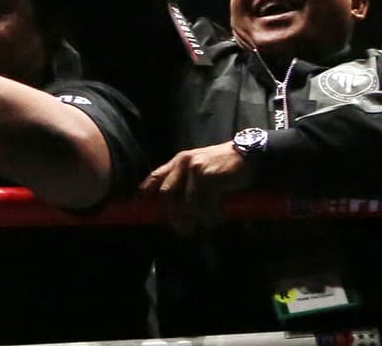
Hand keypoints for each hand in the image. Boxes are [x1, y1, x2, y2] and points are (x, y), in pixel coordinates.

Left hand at [139, 142, 257, 232]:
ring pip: (186, 202)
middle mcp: (182, 163)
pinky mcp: (207, 176)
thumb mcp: (200, 169)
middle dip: (174, 215)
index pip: (156, 176)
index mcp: (178, 161)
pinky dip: (211, 214)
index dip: (145, 192)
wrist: (248, 154)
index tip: (138, 207)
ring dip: (196, 217)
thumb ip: (186, 181)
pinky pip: (204, 203)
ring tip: (207, 224)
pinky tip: (219, 215)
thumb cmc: (224, 166)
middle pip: (167, 194)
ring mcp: (194, 169)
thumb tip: (177, 207)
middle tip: (184, 230)